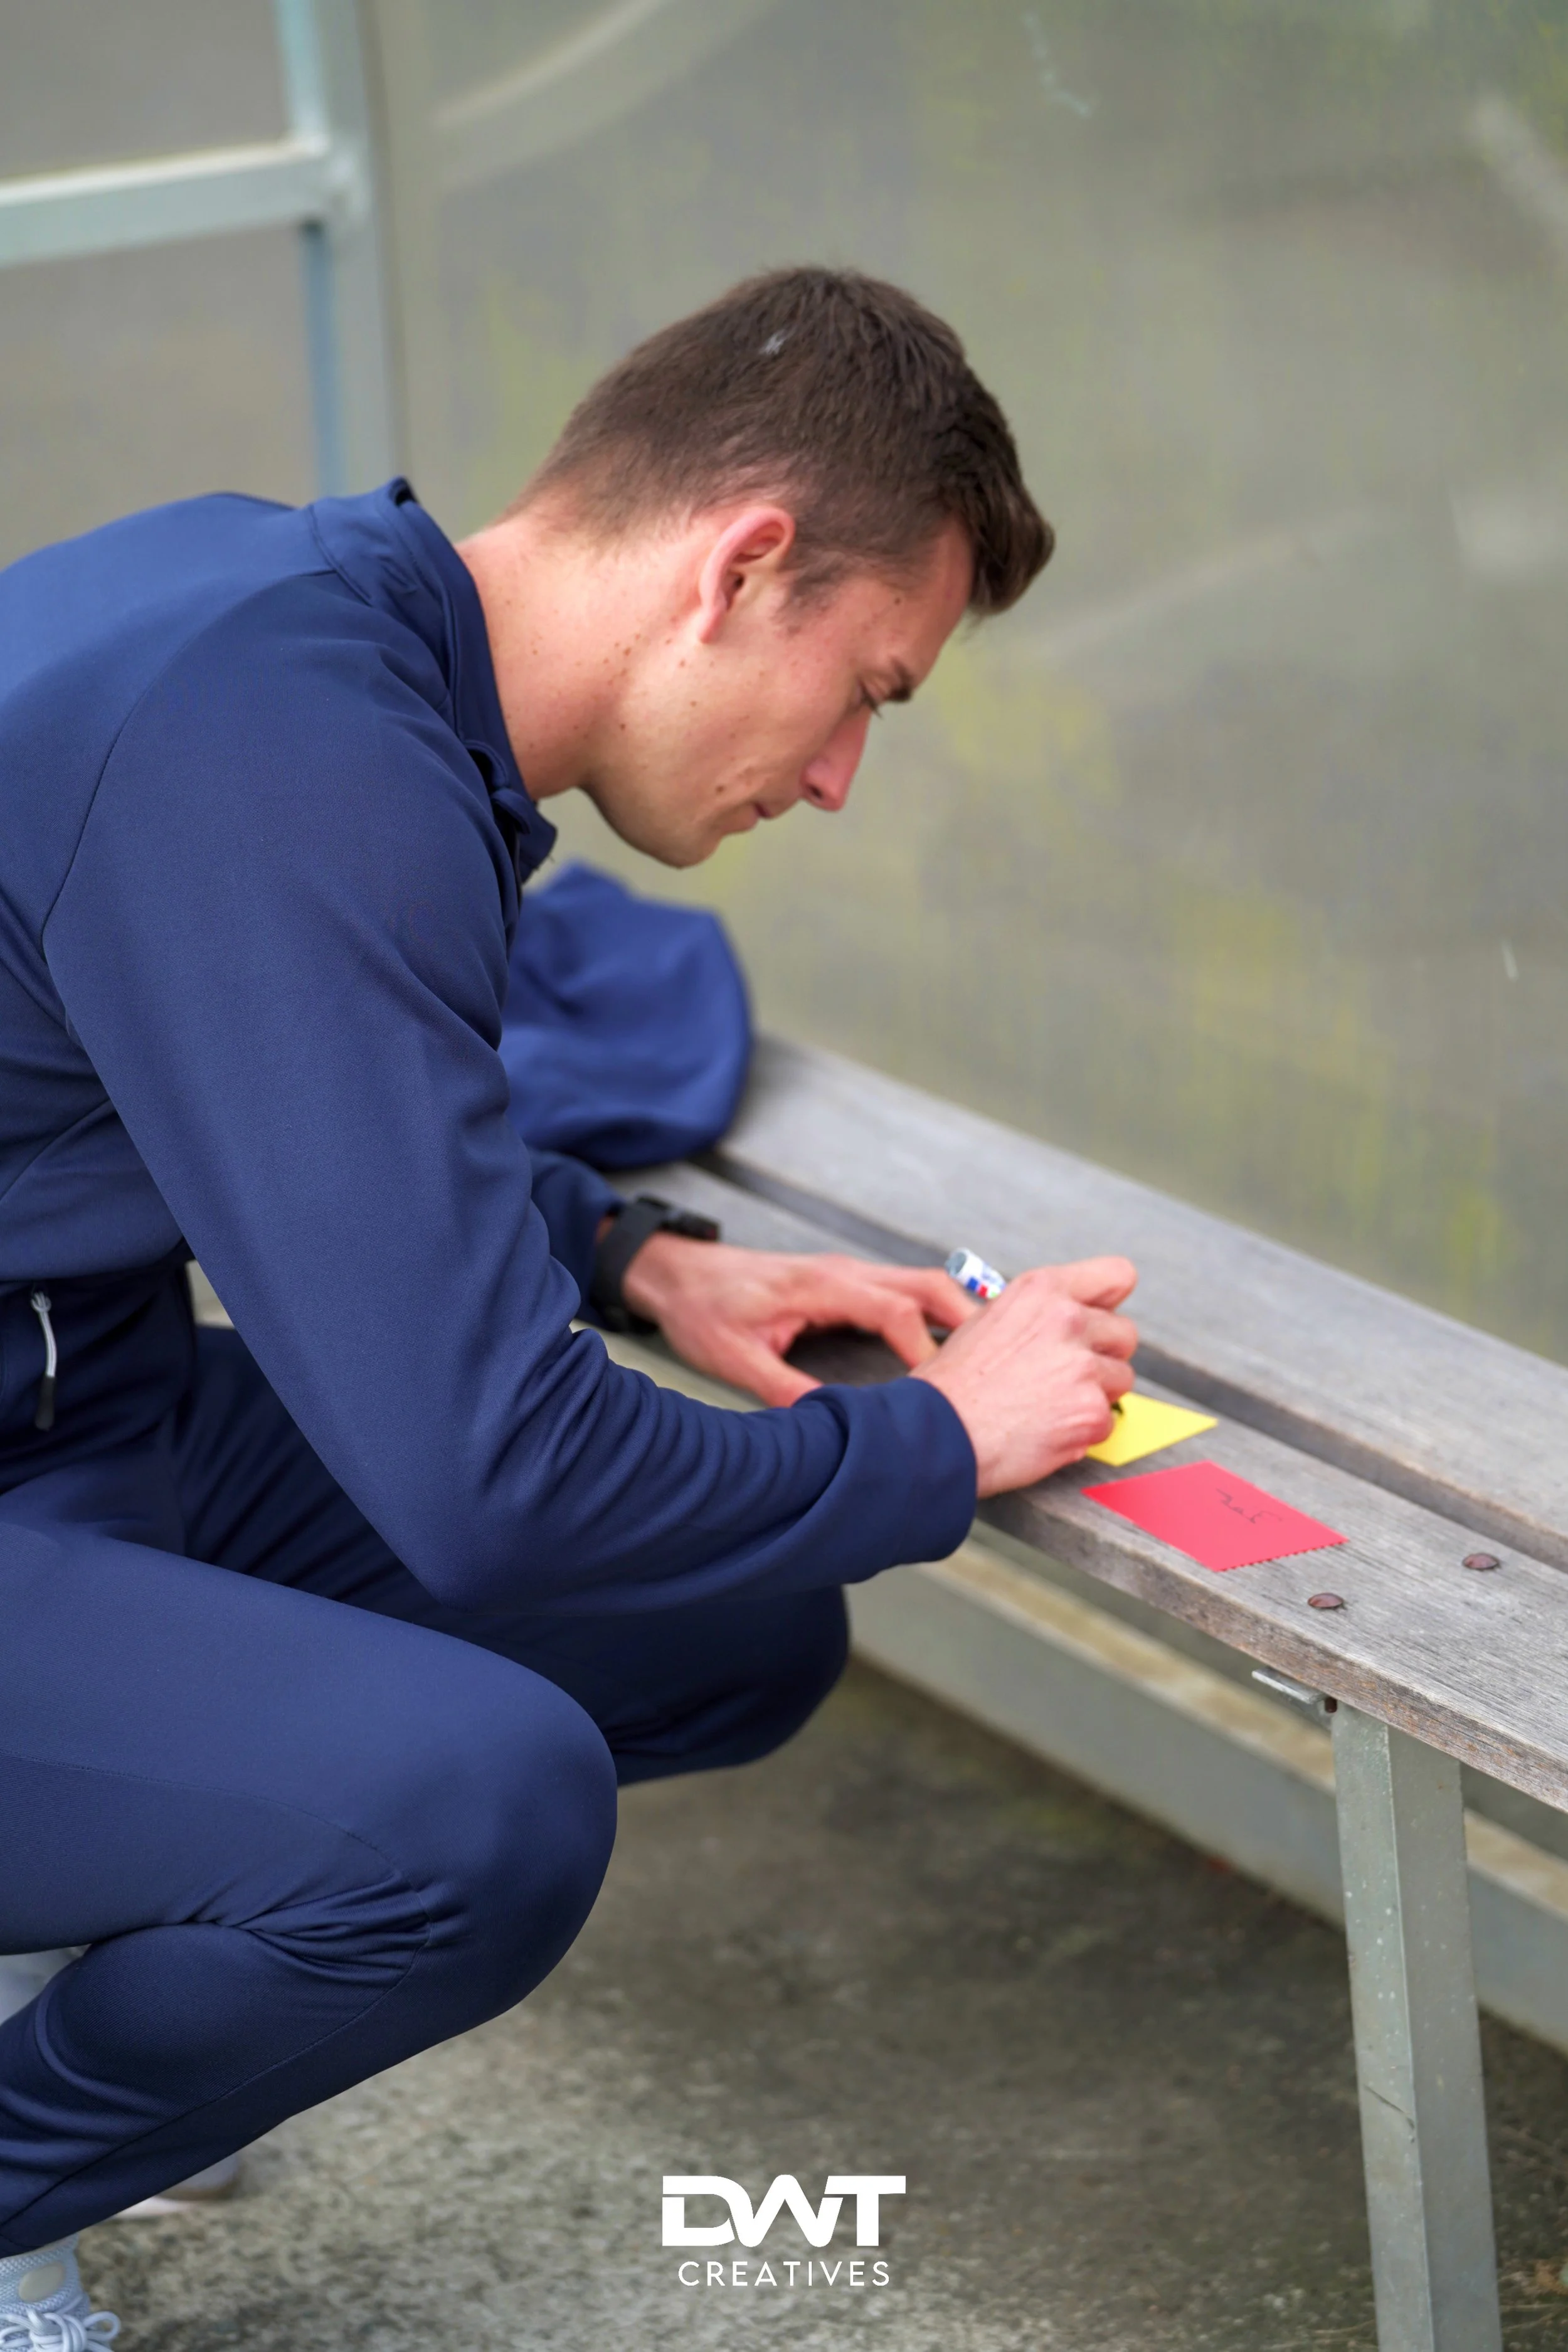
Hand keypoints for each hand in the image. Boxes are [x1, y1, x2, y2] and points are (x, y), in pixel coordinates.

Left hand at [621, 1237, 981, 1406]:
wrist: (677, 1274)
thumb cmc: (703, 1311)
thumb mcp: (735, 1359)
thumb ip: (783, 1388)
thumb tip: (833, 1425)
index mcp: (822, 1285)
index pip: (894, 1310)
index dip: (925, 1350)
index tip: (945, 1389)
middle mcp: (845, 1273)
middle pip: (926, 1286)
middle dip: (969, 1320)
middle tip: (1003, 1361)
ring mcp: (849, 1275)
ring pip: (921, 1286)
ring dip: (958, 1316)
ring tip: (995, 1357)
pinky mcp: (847, 1285)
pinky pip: (905, 1293)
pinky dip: (936, 1315)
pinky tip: (953, 1346)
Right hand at [912, 1257, 1137, 1496]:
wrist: (934, 1433)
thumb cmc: (952, 1386)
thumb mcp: (989, 1321)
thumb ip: (1038, 1315)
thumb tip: (1072, 1319)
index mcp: (1041, 1290)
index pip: (1117, 1275)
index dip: (1109, 1303)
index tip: (1099, 1322)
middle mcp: (1066, 1319)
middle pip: (1125, 1334)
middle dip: (1102, 1357)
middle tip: (1062, 1377)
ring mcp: (1082, 1366)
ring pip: (1120, 1379)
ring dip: (1093, 1395)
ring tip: (1047, 1407)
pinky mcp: (1090, 1411)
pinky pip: (1107, 1422)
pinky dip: (1082, 1432)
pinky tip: (1045, 1431)